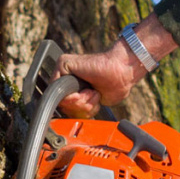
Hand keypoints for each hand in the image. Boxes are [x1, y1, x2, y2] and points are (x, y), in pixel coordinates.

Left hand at [53, 13, 178, 117]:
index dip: (78, 113)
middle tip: (94, 96)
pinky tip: (86, 89)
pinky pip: (58, 88)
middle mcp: (67, 80)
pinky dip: (74, 96)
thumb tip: (69, 114)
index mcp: (74, 89)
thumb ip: (79, 108)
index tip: (92, 108)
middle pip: (63, 106)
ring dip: (81, 102)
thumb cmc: (114, 86)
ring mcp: (64, 72)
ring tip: (92, 92)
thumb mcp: (94, 104)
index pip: (66, 109)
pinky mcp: (63, 63)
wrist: (121, 72)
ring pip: (61, 100)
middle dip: (81, 108)